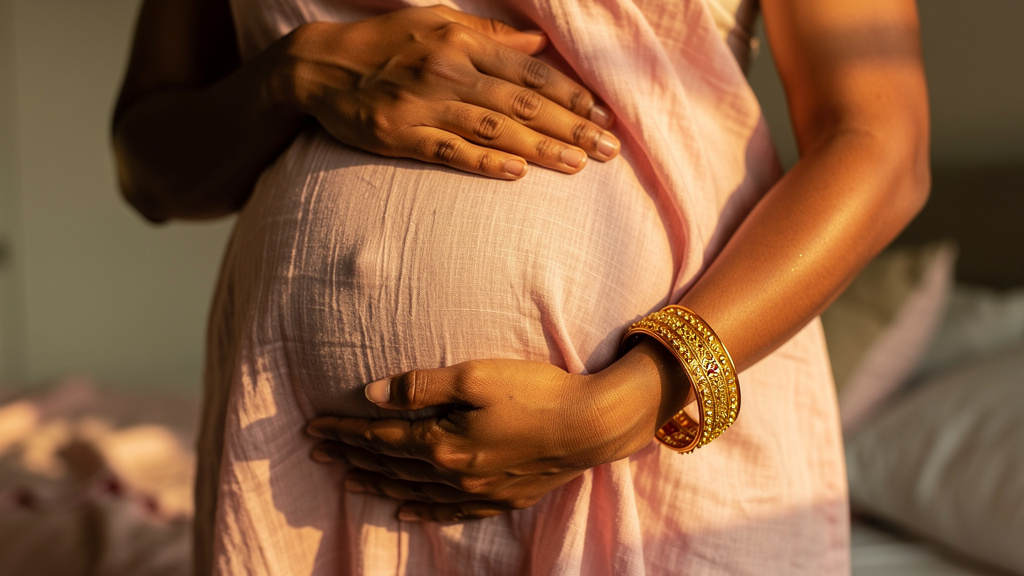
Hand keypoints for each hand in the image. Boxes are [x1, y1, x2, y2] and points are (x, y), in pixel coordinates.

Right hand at [267, 6, 619, 178]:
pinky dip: (485, 163)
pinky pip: (450, 152)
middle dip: (571, 127)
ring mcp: (423, 104)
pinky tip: (518, 175)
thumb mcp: (435, 22)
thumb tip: (537, 43)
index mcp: (461, 41)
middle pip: (522, 104)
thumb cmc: (385, 42)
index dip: (570, 95)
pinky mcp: (400, 135)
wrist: (319, 66)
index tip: (602, 115)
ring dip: (540, 150)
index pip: (529, 72)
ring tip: (578, 166)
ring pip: (494, 130)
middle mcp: (447, 70)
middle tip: (608, 149)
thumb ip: (489, 35)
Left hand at [306, 342, 685, 521]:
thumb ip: (421, 385)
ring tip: (346, 479)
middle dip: (350, 456)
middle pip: (389, 464)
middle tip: (315, 452)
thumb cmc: (536, 392)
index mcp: (442, 441)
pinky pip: (448, 511)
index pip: (380, 437)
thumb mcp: (475, 375)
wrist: (591, 425)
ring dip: (376, 483)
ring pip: (412, 489)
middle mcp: (452, 473)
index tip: (314, 427)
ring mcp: (476, 491)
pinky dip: (421, 510)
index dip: (344, 431)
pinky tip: (405, 511)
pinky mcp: (499, 498)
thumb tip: (372, 395)